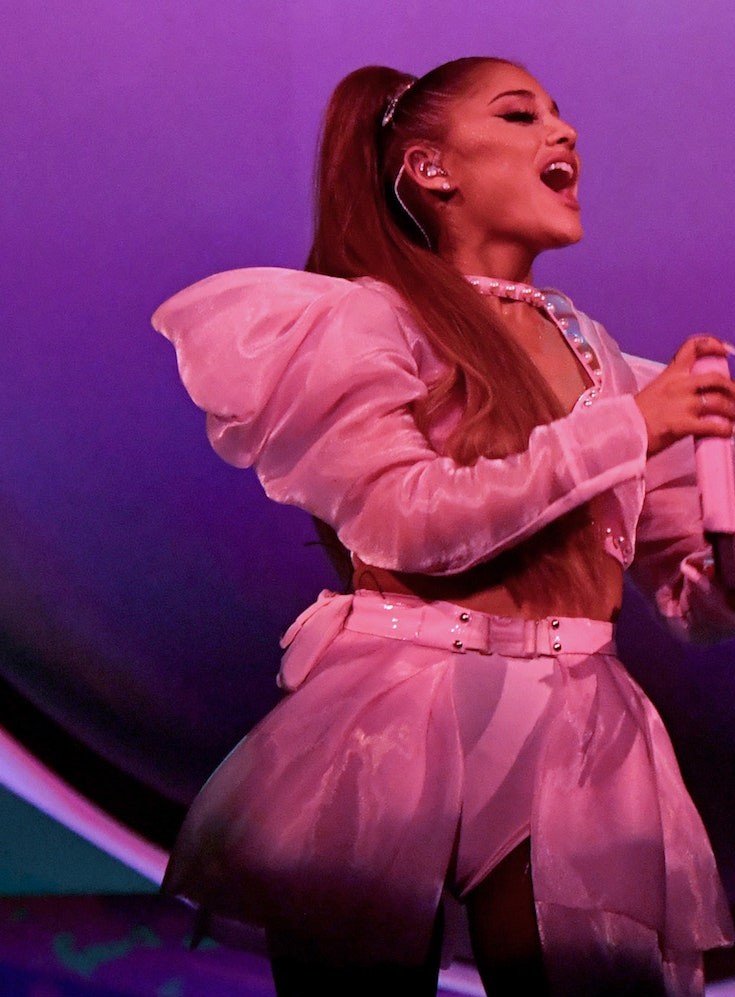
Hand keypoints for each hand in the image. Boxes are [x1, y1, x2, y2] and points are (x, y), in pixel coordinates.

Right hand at [635, 336, 734, 456]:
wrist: (621, 434)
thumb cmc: (637, 416)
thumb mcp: (655, 391)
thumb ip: (676, 388)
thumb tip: (698, 393)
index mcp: (670, 374)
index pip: (693, 347)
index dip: (713, 344)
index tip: (725, 350)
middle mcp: (678, 385)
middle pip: (716, 378)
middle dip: (731, 388)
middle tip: (734, 398)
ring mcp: (681, 404)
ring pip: (719, 402)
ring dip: (732, 411)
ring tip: (733, 419)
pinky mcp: (682, 424)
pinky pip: (713, 425)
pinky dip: (724, 429)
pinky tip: (726, 432)